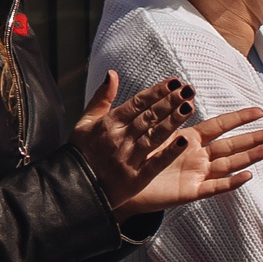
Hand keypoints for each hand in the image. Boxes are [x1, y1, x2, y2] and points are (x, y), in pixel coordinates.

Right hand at [70, 72, 201, 208]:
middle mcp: (119, 139)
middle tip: (188, 90)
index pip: (137, 103)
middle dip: (169, 102)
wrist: (72, 188)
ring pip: (154, 136)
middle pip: (149, 117)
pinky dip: (169, 152)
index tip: (175, 82)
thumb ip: (101, 98)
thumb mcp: (85, 122)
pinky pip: (155, 163)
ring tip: (189, 107)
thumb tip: (112, 74)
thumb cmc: (80, 153)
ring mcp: (128, 158)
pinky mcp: (135, 178)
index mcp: (108, 124)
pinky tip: (184, 142)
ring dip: (173, 121)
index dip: (157, 91)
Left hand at [114, 106, 262, 213]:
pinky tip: (247, 176)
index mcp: (188, 139)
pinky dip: (231, 183)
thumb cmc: (128, 157)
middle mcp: (197, 156)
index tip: (259, 111)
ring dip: (250, 157)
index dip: (240, 118)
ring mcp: (196, 174)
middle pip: (231, 145)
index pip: (220, 125)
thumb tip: (169, 83)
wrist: (115, 186)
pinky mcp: (190, 192)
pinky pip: (214, 187)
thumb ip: (154, 107)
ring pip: (229, 164)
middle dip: (253, 138)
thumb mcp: (140, 128)